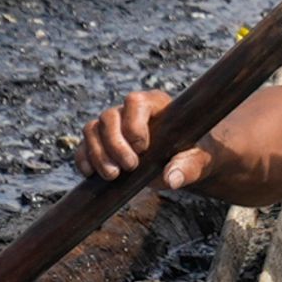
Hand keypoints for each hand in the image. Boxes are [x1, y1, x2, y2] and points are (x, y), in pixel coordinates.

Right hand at [79, 87, 210, 188]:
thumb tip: (172, 179)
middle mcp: (129, 111)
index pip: (135, 102)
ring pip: (92, 129)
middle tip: (129, 167)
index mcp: (155, 104)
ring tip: (113, 176)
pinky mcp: (102, 144)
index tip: (143, 149)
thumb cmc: (194, 154)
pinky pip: (83, 147)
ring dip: (97, 154)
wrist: (183, 161)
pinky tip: (91, 175)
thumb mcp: (198, 160)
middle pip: (109, 117)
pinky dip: (83, 160)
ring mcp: (113, 126)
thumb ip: (187, 167)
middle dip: (114, 144)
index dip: (134, 124)